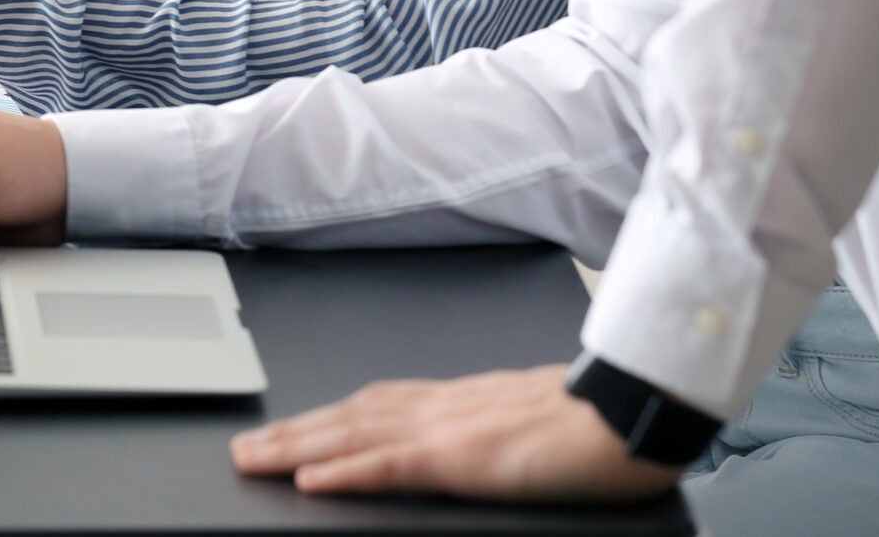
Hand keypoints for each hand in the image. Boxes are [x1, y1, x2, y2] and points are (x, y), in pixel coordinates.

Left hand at [230, 364, 684, 501]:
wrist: (634, 408)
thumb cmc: (596, 420)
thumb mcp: (527, 421)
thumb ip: (488, 427)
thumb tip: (472, 444)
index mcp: (458, 399)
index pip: (375, 403)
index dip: (325, 416)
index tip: (288, 427)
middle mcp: (441, 406)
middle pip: (348, 417)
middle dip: (291, 434)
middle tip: (244, 448)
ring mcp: (448, 428)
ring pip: (353, 436)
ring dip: (296, 450)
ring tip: (253, 460)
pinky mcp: (463, 457)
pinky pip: (392, 465)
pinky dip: (346, 471)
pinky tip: (311, 480)